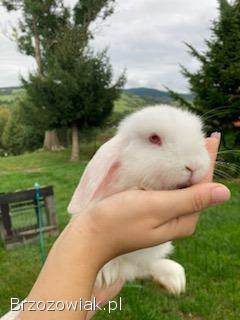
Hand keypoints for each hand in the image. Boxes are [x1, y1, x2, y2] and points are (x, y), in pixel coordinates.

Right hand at [79, 133, 229, 318]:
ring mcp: (162, 212)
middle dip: (197, 161)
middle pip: (193, 184)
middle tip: (201, 136)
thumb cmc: (120, 220)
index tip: (213, 137)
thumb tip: (225, 192)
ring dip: (182, 164)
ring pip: (178, 184)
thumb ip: (190, 200)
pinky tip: (168, 158)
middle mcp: (176, 217)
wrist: (89, 233)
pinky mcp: (149, 207)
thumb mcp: (157, 208)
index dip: (208, 160)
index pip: (204, 186)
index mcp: (183, 220)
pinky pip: (164, 187)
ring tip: (188, 142)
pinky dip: (167, 171)